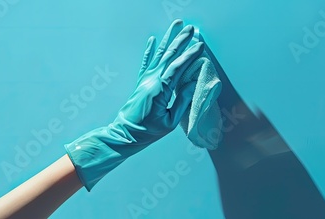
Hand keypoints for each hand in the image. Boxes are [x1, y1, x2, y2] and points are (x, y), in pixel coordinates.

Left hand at [65, 20, 204, 190]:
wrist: (125, 134)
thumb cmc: (149, 131)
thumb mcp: (170, 121)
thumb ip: (182, 101)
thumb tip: (192, 83)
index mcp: (161, 90)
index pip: (178, 68)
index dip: (190, 55)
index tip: (200, 45)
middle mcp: (152, 81)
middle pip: (169, 56)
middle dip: (181, 41)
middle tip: (191, 28)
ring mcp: (145, 80)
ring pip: (158, 54)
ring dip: (168, 39)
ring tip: (175, 26)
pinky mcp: (140, 82)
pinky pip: (145, 62)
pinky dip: (149, 50)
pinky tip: (152, 39)